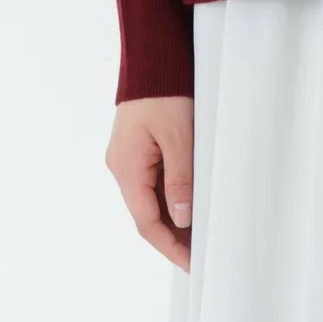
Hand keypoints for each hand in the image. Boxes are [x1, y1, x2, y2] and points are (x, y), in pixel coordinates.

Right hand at [105, 95, 194, 269]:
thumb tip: (182, 219)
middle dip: (173, 235)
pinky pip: (152, 180)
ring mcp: (127, 157)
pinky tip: (189, 202)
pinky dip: (170, 195)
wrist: (153, 58)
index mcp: (127, 168)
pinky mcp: (137, 147)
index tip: (191, 263)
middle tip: (201, 251)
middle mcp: (121, 166)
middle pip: (146, 213)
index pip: (147, 222)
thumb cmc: (164, 92)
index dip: (170, 246)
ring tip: (200, 232)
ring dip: (172, 216)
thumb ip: (180, 180)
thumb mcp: (178, 137)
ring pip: (149, 198)